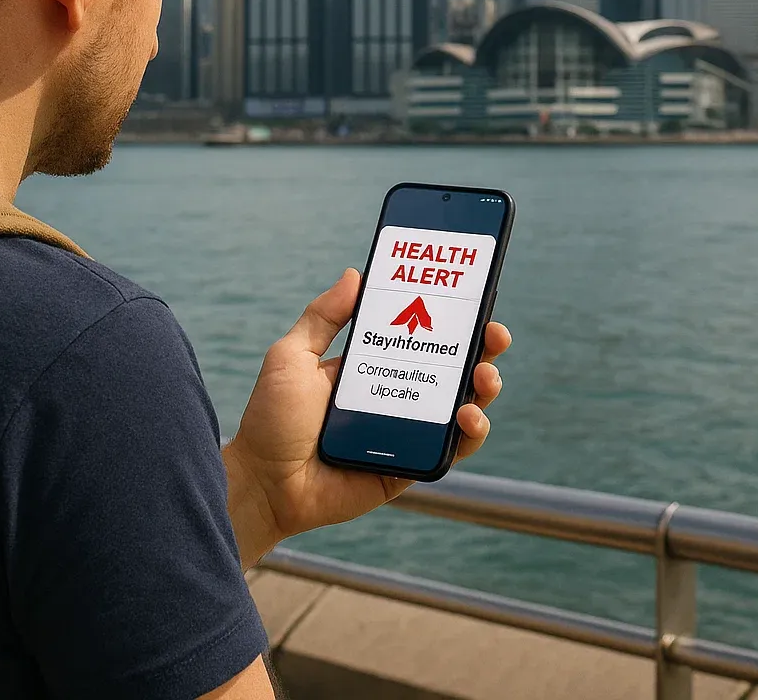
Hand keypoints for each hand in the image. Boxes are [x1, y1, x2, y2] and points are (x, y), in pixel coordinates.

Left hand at [222, 269, 509, 568]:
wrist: (263, 483)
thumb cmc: (271, 420)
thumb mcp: (291, 357)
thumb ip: (322, 317)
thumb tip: (355, 274)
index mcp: (370, 366)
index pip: (419, 335)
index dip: (448, 318)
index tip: (472, 298)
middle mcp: (394, 396)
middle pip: (451, 368)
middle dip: (481, 348)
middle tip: (493, 335)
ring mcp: (406, 432)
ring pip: (461, 406)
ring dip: (484, 388)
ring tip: (484, 377)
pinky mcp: (411, 467)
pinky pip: (451, 450)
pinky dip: (470, 434)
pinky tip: (469, 417)